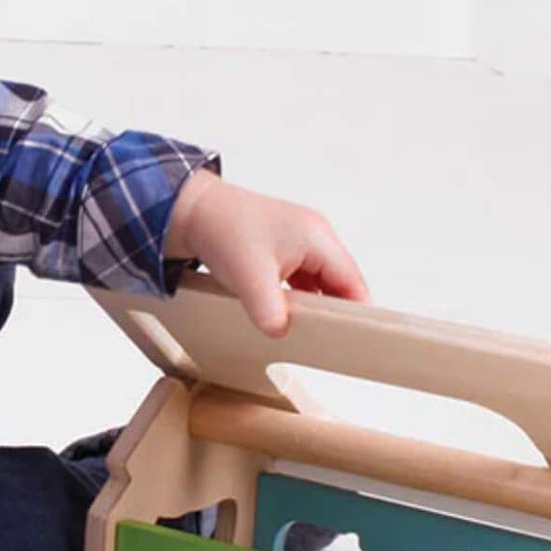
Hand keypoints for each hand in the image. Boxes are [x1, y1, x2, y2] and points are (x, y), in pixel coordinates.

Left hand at [164, 170, 370, 336]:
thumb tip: (282, 332)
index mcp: (317, 238)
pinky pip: (303, 277)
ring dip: (313, 304)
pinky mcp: (284, 247)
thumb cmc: (223, 229)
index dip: (356, 311)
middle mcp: (315, 235)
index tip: (352, 338)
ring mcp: (300, 240)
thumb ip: (270, 312)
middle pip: (340, 282)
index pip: (352, 282)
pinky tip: (285, 312)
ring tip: (305, 328)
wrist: (194, 210)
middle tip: (326, 340)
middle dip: (334, 310)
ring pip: (321, 281)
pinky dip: (298, 296)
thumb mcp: (249, 279)